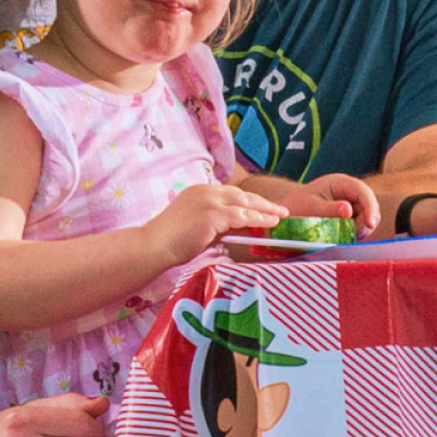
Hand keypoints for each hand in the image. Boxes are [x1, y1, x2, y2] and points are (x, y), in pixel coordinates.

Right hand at [149, 181, 287, 264]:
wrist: (154, 245)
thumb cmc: (172, 241)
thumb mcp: (198, 225)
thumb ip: (217, 223)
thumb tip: (239, 228)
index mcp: (201, 191)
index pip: (232, 194)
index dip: (250, 200)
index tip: (265, 206)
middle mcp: (206, 191)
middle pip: (242, 195)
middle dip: (263, 203)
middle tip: (281, 209)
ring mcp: (208, 200)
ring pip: (244, 203)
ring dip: (265, 210)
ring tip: (280, 216)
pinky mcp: (211, 214)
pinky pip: (241, 215)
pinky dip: (258, 218)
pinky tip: (269, 223)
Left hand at [297, 173, 379, 235]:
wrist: (288, 215)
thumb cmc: (297, 208)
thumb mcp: (312, 209)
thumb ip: (331, 210)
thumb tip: (349, 210)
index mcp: (340, 183)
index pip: (362, 191)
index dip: (370, 206)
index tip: (370, 224)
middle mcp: (348, 191)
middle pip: (369, 203)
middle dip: (368, 219)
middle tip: (357, 236)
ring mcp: (350, 202)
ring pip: (367, 215)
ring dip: (361, 228)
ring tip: (346, 237)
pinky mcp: (349, 215)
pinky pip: (360, 224)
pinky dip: (356, 232)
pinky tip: (345, 237)